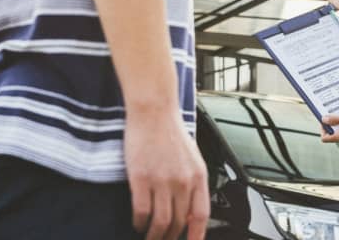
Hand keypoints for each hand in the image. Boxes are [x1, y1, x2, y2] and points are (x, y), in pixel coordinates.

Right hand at [124, 109, 208, 239]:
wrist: (154, 112)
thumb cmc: (171, 131)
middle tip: (163, 239)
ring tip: (149, 237)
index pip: (201, 215)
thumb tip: (190, 207)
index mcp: (198, 175)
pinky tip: (137, 223)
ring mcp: (161, 181)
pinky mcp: (140, 178)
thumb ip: (193, 182)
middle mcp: (183, 181)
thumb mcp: (192, 157)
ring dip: (154, 235)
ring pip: (160, 222)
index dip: (197, 235)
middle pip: (179, 222)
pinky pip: (141, 211)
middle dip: (170, 237)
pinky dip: (139, 223)